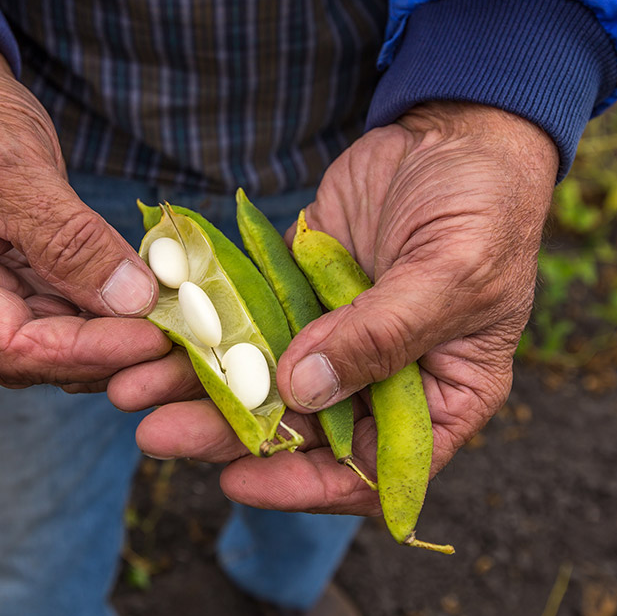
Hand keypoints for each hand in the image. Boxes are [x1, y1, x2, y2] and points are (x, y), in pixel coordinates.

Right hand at [0, 25, 168, 388]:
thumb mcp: (13, 171)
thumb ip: (70, 240)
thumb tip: (134, 301)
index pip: (7, 347)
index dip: (85, 351)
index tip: (151, 337)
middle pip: (36, 356)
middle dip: (110, 352)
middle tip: (180, 340)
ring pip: (60, 342)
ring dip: (117, 337)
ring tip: (178, 323)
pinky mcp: (19, 283)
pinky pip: (70, 311)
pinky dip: (112, 309)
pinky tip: (157, 302)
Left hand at [115, 102, 557, 513]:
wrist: (454, 130)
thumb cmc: (483, 205)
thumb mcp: (452, 274)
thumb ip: (382, 336)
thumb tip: (303, 392)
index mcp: (439, 398)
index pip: (370, 468)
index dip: (304, 485)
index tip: (239, 481)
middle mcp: (381, 378)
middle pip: (300, 431)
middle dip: (226, 434)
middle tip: (156, 433)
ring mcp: (334, 336)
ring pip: (262, 380)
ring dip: (199, 388)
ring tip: (132, 388)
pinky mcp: (298, 294)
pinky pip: (247, 323)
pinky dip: (205, 332)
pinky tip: (158, 336)